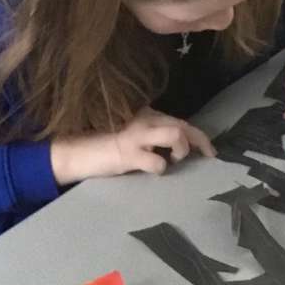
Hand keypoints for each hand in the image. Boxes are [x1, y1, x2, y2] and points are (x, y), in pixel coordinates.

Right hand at [50, 108, 214, 185]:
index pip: (180, 121)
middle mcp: (145, 120)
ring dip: (182, 150)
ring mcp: (137, 136)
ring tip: (173, 160)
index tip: (209, 150)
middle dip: (200, 143)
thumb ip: (150, 135)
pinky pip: (157, 162)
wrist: (75, 150)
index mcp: (146, 114)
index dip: (199, 135)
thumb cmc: (101, 144)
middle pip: (183, 126)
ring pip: (176, 135)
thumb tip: (174, 146)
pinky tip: (154, 170)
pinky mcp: (128, 153)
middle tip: (206, 157)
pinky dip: (161, 168)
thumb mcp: (130, 134)